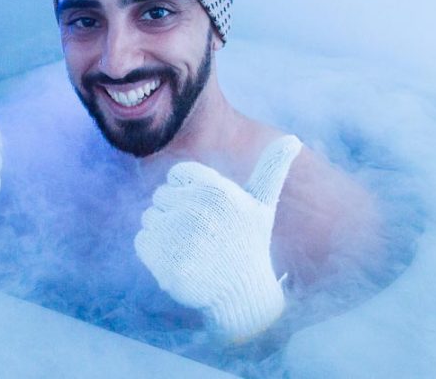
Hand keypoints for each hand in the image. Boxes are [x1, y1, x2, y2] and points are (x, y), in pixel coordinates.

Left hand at [134, 137, 300, 342]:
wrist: (242, 297)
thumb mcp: (262, 204)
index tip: (206, 212)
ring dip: (163, 233)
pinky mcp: (164, 261)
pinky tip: (178, 262)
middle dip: (175, 212)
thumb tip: (293, 138)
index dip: (188, 192)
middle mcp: (196, 209)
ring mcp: (178, 236)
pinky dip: (153, 252)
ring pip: (149, 218)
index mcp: (216, 190)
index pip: (176, 175)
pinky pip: (141, 241)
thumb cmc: (249, 244)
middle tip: (201, 234)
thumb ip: (272, 168)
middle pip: (160, 196)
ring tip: (191, 249)